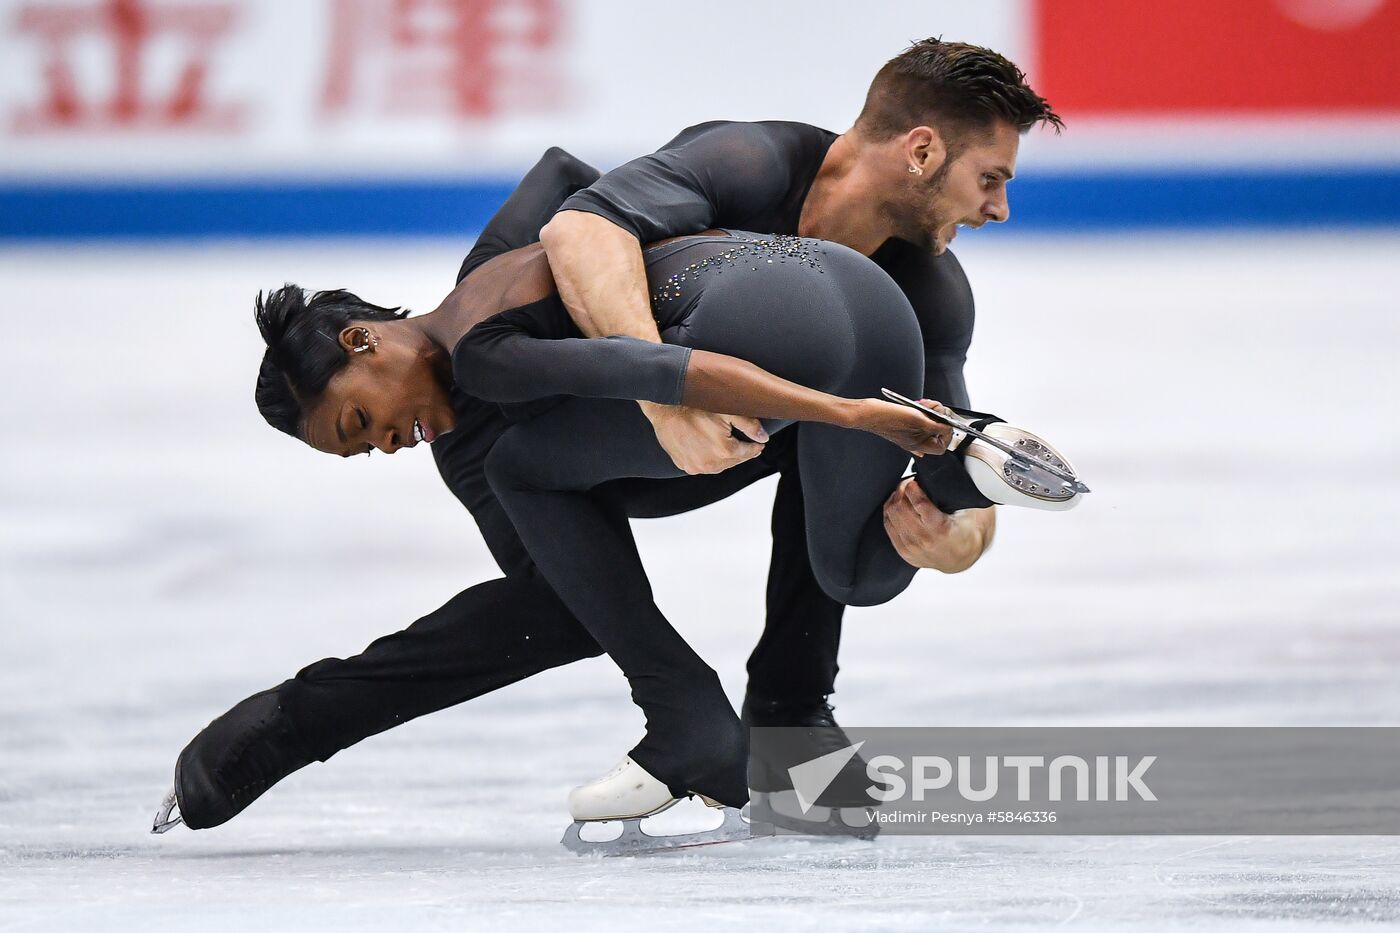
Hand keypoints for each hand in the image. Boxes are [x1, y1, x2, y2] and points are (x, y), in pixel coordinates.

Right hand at [639, 401, 768, 474]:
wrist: (665, 407)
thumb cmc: (695, 405)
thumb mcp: (727, 410)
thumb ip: (749, 425)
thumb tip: (764, 438)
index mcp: (724, 450)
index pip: (748, 452)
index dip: (755, 447)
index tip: (759, 444)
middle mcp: (710, 463)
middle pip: (734, 461)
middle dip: (742, 453)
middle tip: (747, 445)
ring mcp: (695, 466)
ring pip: (718, 465)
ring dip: (725, 458)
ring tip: (728, 446)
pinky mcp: (684, 465)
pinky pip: (702, 465)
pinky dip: (708, 458)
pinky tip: (709, 447)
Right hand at [847, 398, 952, 456]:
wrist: (867, 413)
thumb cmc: (887, 417)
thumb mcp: (918, 419)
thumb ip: (936, 426)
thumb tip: (949, 427)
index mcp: (917, 445)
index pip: (942, 446)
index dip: (947, 433)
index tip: (945, 421)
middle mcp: (914, 441)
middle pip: (937, 433)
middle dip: (939, 418)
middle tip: (935, 409)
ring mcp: (908, 433)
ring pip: (929, 423)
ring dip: (931, 411)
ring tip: (925, 404)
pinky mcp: (903, 424)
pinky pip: (920, 419)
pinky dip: (922, 411)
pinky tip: (919, 405)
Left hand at [883, 477, 994, 571]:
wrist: (960, 559)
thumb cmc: (965, 531)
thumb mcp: (968, 512)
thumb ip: (961, 493)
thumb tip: (960, 465)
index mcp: (941, 530)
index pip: (919, 504)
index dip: (912, 488)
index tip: (914, 480)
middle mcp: (925, 540)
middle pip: (901, 507)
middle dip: (902, 490)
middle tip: (907, 482)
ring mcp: (912, 548)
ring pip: (892, 515)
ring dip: (895, 499)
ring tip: (902, 492)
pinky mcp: (903, 551)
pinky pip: (888, 526)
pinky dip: (890, 512)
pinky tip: (896, 504)